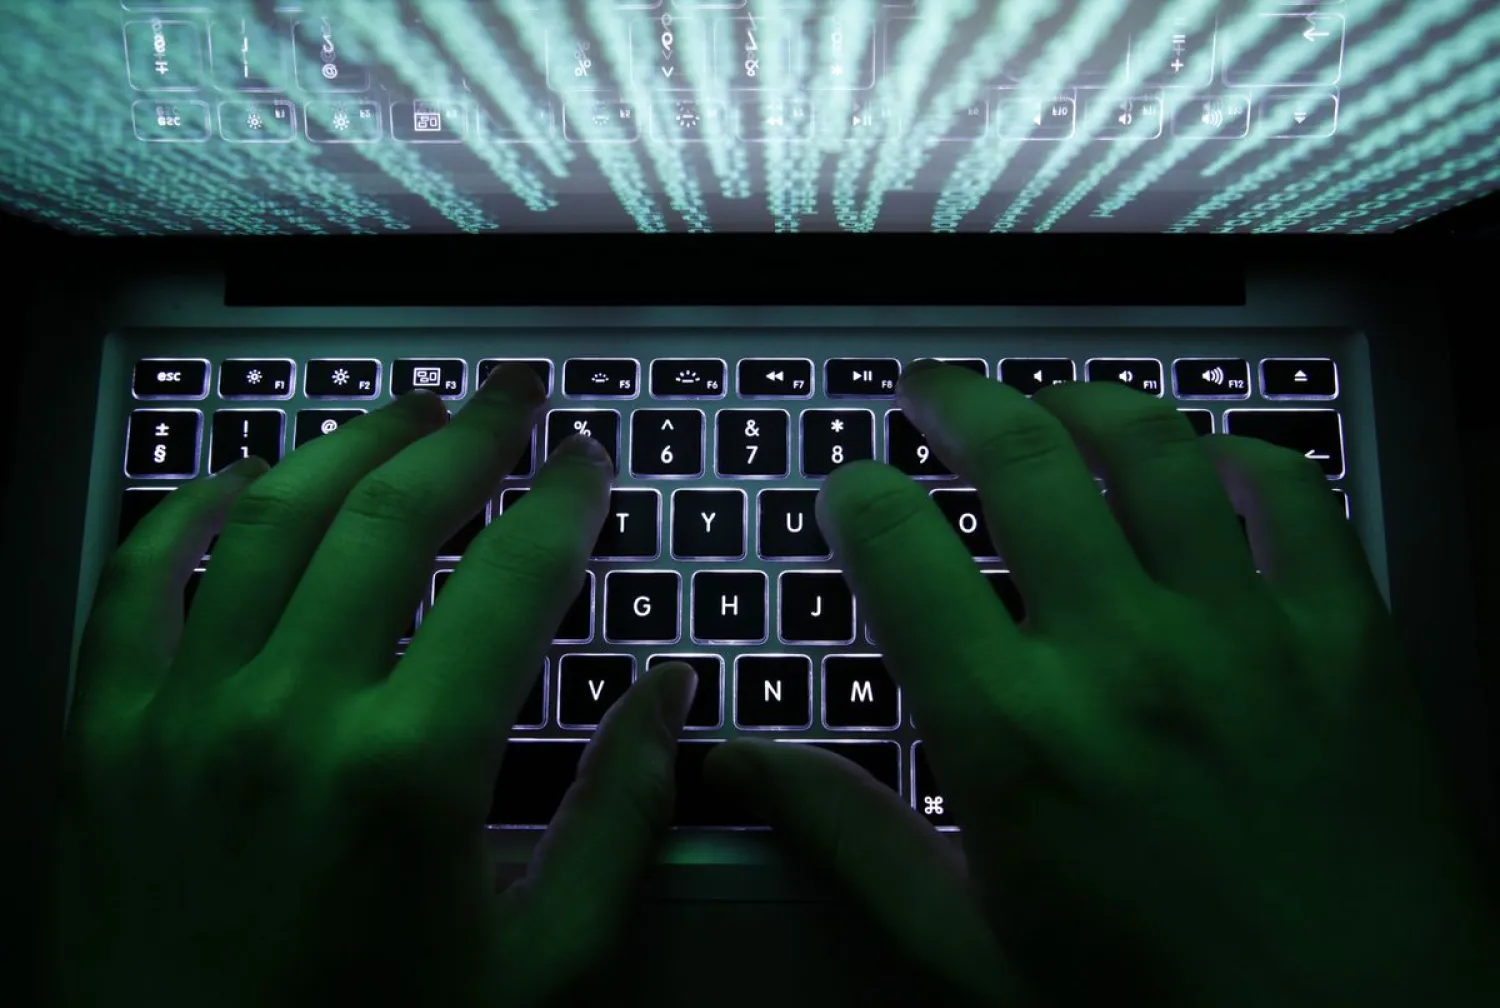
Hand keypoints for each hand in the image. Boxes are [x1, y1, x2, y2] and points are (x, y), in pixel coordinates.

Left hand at [47, 366, 697, 1007]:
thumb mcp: (539, 969)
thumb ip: (619, 821)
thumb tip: (666, 697)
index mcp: (412, 772)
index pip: (514, 580)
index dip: (565, 503)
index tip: (588, 464)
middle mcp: (293, 718)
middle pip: (395, 516)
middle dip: (470, 435)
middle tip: (512, 394)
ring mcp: (185, 716)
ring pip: (272, 519)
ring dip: (350, 443)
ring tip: (408, 407)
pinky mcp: (107, 737)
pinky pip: (136, 580)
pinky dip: (191, 510)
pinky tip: (241, 477)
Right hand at [706, 364, 1499, 1005]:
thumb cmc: (1148, 1007)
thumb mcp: (968, 947)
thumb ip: (849, 836)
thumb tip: (737, 760)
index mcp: (1012, 732)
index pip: (898, 545)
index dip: (856, 495)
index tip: (849, 489)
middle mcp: (1121, 655)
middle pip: (1018, 457)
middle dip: (955, 400)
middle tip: (930, 389)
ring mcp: (1243, 632)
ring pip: (1149, 448)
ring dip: (1082, 402)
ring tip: (1050, 400)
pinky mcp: (1345, 635)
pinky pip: (1288, 492)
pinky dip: (1235, 453)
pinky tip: (1202, 463)